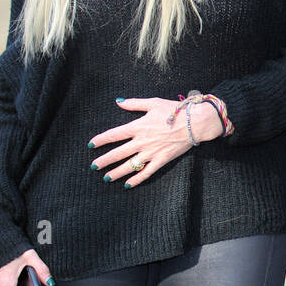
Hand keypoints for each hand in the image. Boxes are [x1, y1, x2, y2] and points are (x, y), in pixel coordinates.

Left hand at [87, 97, 222, 187]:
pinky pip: (146, 173)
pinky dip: (136, 179)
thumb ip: (134, 104)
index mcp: (138, 126)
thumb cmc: (175, 111)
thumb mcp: (153, 103)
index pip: (114, 134)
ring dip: (116, 172)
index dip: (101, 140)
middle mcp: (142, 141)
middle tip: (93, 166)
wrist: (195, 123)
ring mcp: (151, 153)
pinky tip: (127, 185)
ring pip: (130, 165)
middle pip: (118, 153)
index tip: (91, 145)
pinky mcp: (161, 160)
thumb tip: (118, 101)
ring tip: (106, 178)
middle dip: (104, 161)